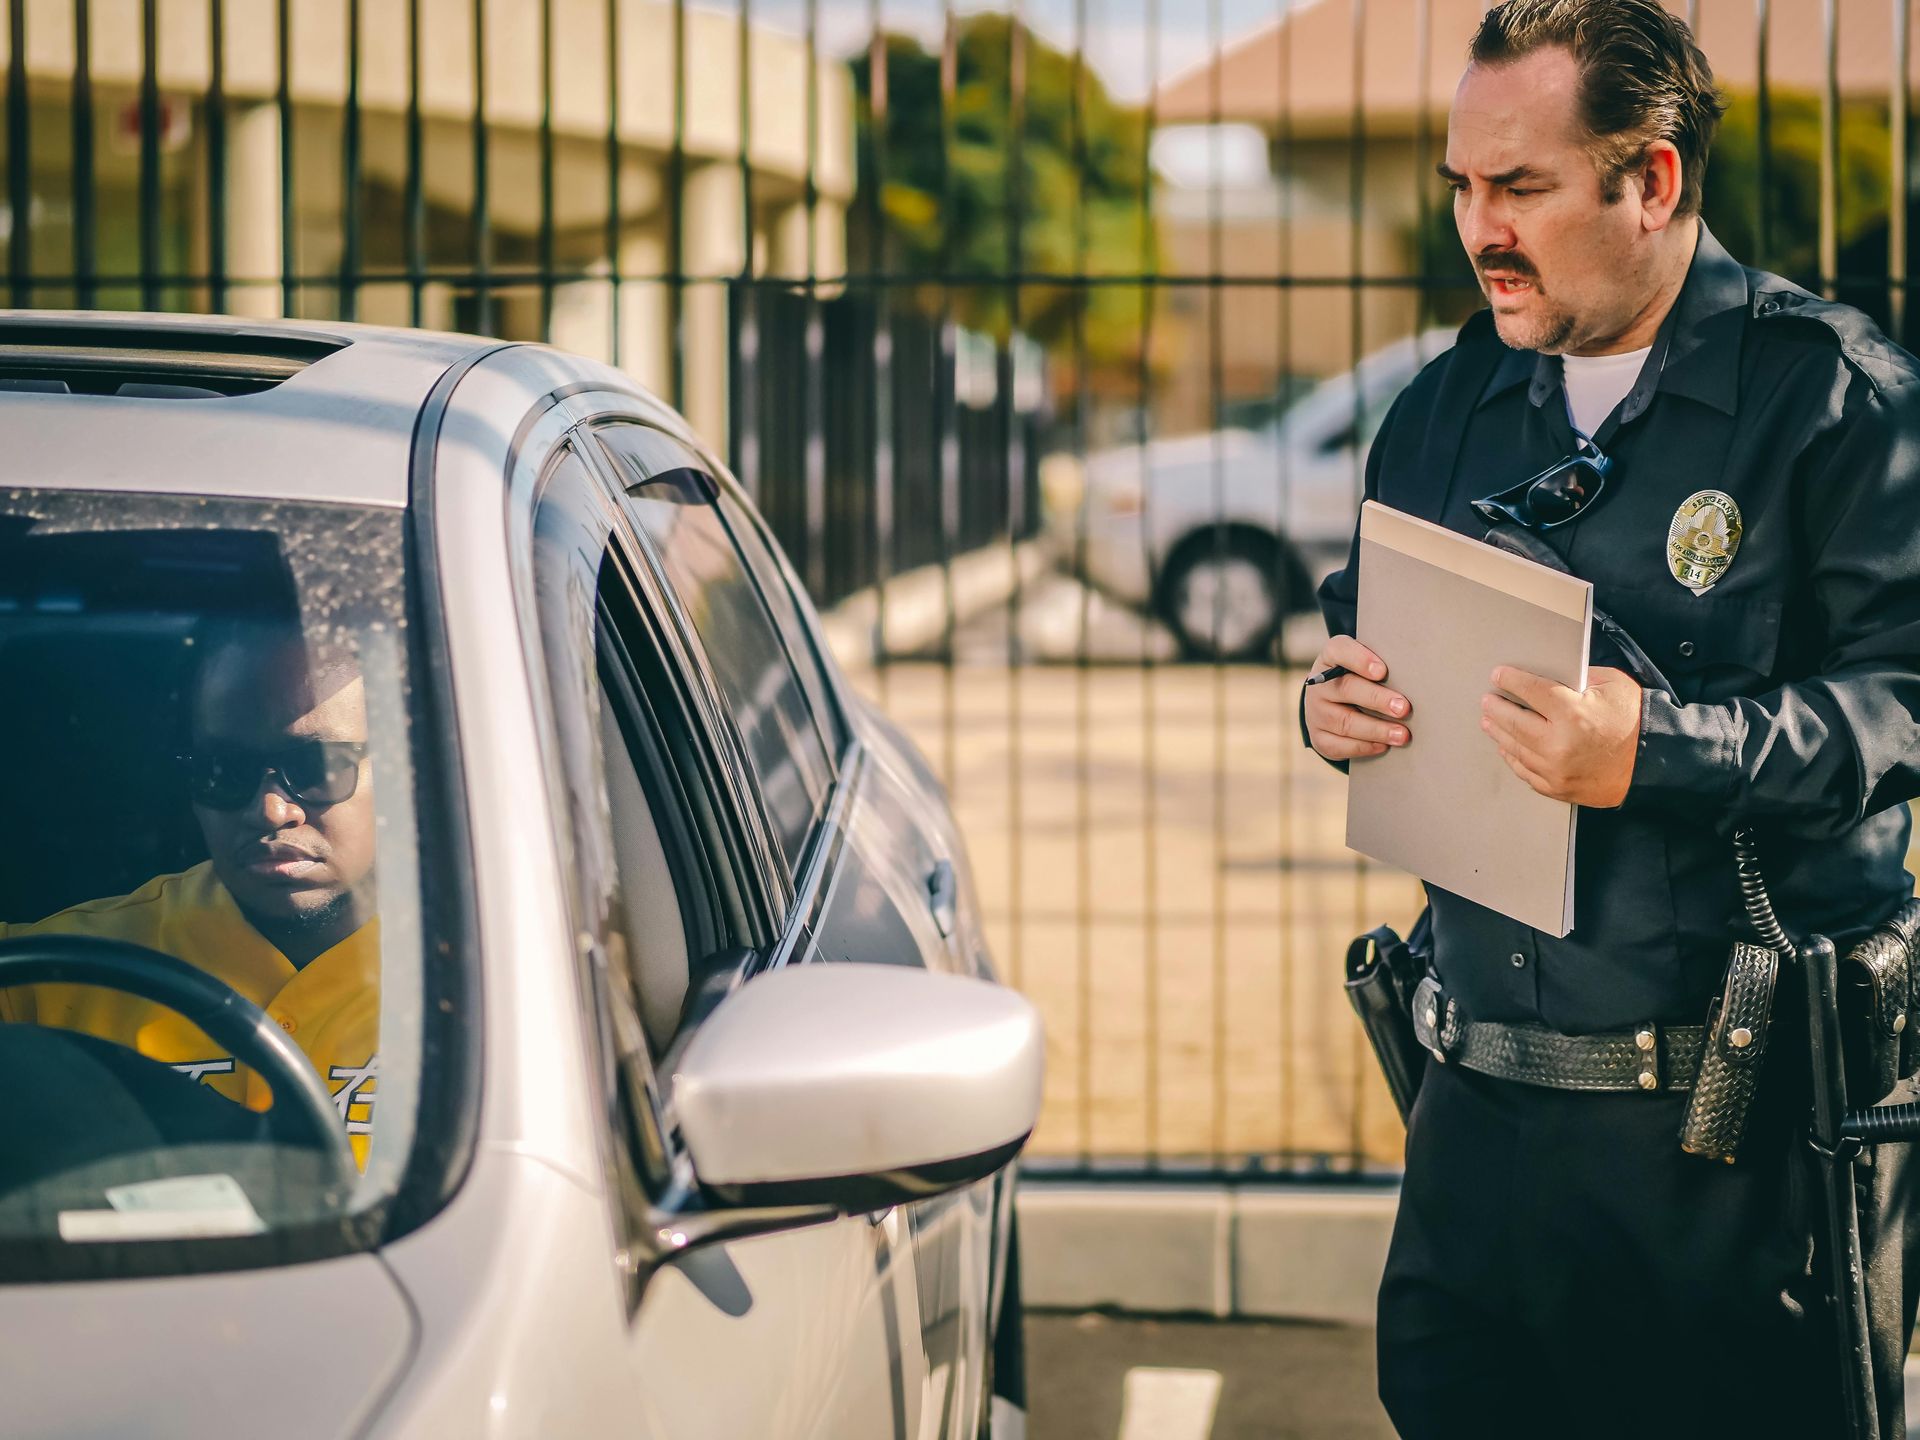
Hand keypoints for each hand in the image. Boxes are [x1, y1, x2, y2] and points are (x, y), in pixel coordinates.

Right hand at [1304, 634, 1410, 761]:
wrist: (1331, 704)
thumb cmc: (1360, 679)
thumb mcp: (1365, 665)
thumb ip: (1383, 665)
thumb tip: (1417, 678)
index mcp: (1331, 658)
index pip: (1340, 651)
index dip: (1360, 660)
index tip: (1382, 671)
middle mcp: (1319, 684)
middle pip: (1347, 689)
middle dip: (1377, 699)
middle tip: (1403, 708)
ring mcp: (1316, 712)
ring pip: (1345, 722)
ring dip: (1377, 729)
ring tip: (1402, 735)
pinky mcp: (1319, 737)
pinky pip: (1339, 745)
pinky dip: (1364, 747)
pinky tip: (1384, 746)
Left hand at [1479, 665, 1642, 807]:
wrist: (1654, 764)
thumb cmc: (1635, 721)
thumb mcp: (1612, 685)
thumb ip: (1578, 677)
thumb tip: (1550, 674)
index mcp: (1572, 713)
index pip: (1530, 691)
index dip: (1511, 681)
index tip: (1498, 676)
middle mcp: (1558, 743)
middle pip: (1514, 722)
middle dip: (1496, 708)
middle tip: (1487, 700)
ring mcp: (1555, 769)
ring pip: (1515, 748)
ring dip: (1499, 732)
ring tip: (1489, 721)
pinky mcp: (1557, 787)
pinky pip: (1525, 771)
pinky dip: (1513, 757)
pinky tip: (1507, 747)